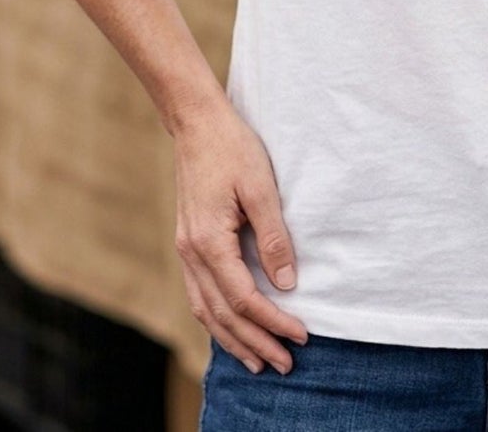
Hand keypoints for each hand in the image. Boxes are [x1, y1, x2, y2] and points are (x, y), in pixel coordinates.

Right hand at [173, 100, 309, 375]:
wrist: (197, 123)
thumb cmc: (232, 148)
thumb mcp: (261, 187)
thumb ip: (274, 237)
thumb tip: (287, 284)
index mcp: (208, 242)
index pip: (244, 298)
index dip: (273, 322)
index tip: (301, 335)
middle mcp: (191, 253)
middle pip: (222, 315)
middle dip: (255, 342)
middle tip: (285, 364)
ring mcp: (185, 249)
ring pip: (206, 310)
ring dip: (233, 339)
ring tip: (259, 361)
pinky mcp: (188, 242)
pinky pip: (199, 294)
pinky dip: (216, 318)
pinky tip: (231, 327)